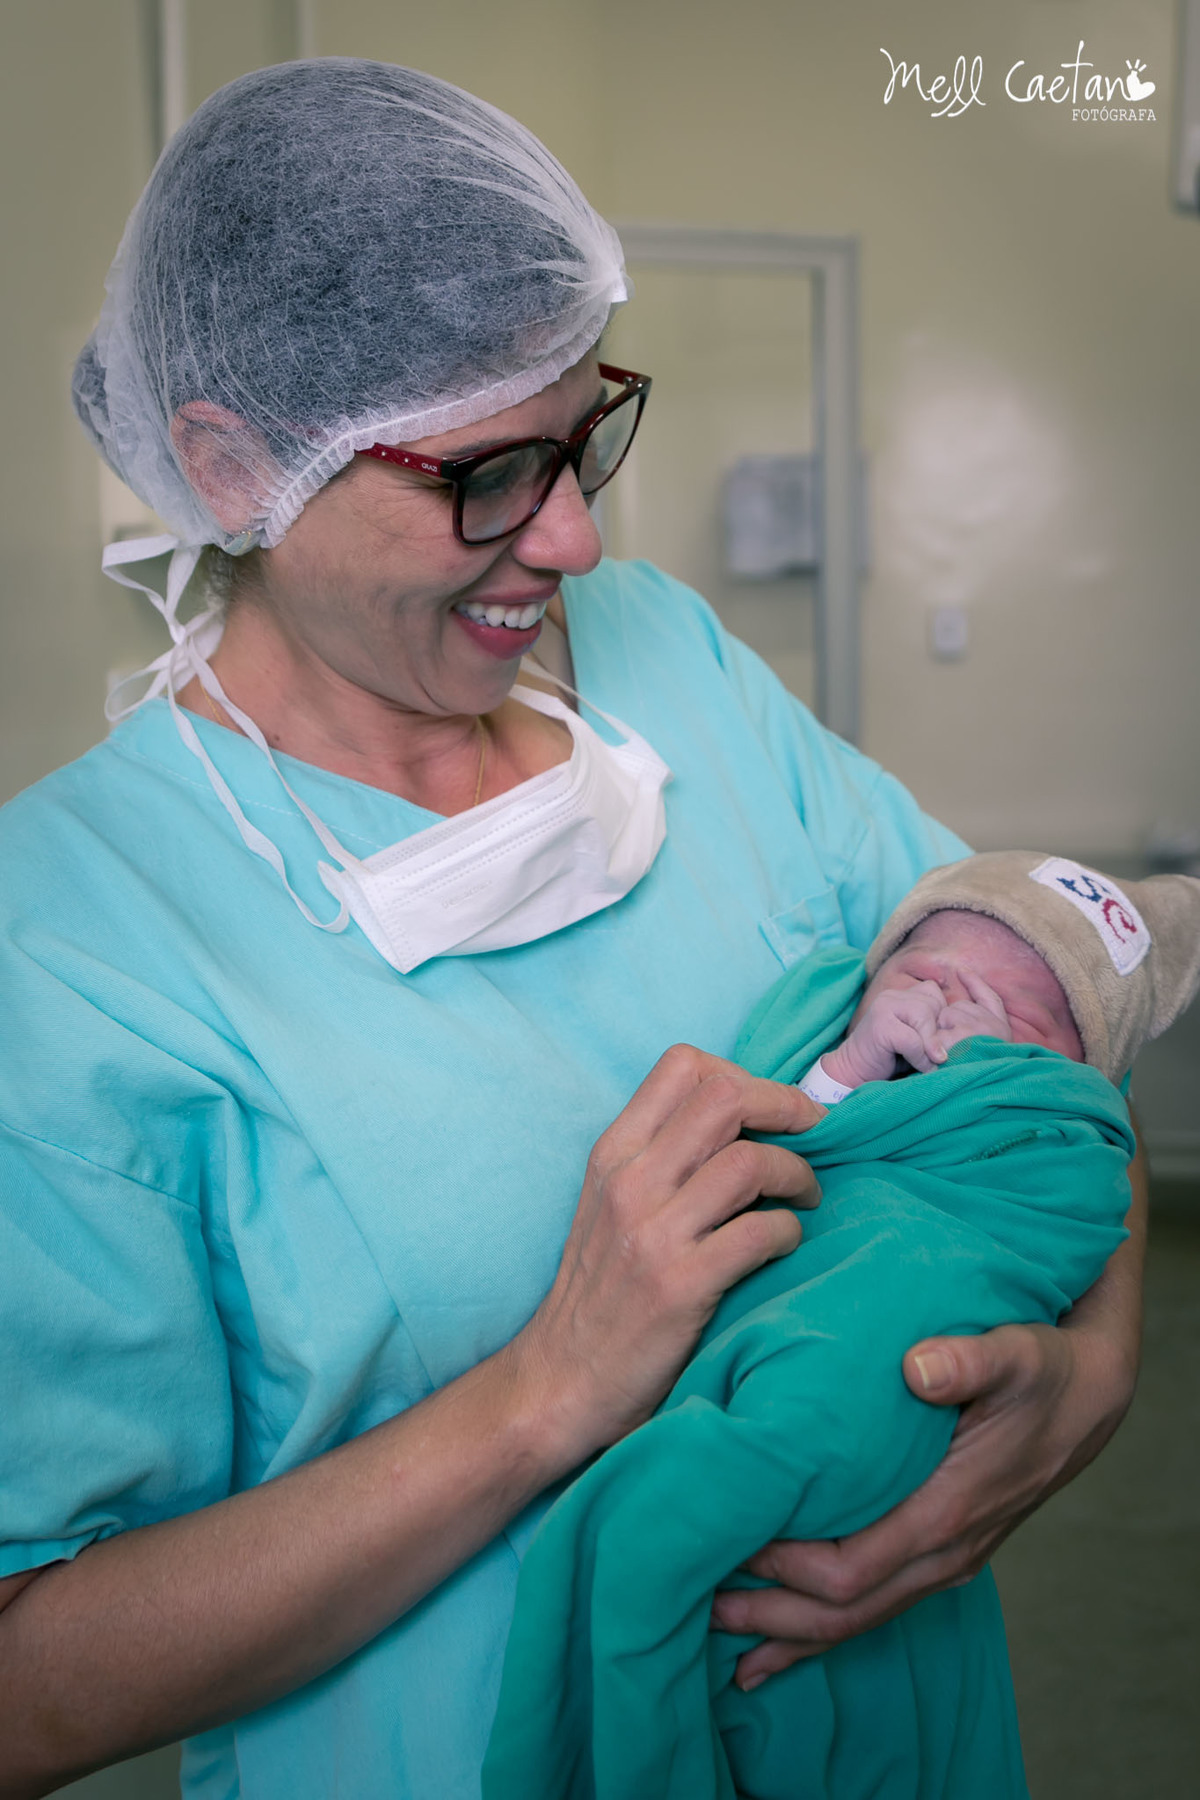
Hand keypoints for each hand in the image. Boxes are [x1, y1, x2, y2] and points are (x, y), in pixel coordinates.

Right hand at [513, 1045, 822, 1466]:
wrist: (559, 1380)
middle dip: (786, 1107)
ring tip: (806, 1196)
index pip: (683, 1065)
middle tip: (814, 1135)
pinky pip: (761, 1232)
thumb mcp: (610, 1203)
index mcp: (614, 1153)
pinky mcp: (679, 1287)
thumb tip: (743, 1119)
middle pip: (725, 1097)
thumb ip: (661, 1157)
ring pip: (750, 1161)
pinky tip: (786, 1244)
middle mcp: (630, 1182)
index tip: (771, 1109)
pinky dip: (791, 1231)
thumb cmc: (599, 1290)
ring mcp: (653, 1234)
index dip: (744, 1074)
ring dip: (798, 1173)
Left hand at [711, 1313, 1136, 1689]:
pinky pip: (875, 1603)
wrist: (1087, 1396)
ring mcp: (943, 1561)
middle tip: (697, 1602)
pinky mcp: (938, 1551)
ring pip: (857, 1620)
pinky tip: (780, 1647)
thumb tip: (919, 1368)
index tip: (728, 1538)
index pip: (848, 1569)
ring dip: (790, 1632)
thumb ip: (968, 1360)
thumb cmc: (1043, 1370)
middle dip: (772, 1617)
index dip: (784, 1566)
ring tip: (721, 1636)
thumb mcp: (1015, 1353)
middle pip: (843, 1614)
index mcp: (946, 1514)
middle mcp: (943, 1553)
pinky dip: (823, 1629)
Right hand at [824, 972, 1010, 1087]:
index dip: (943, 1018)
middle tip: (939, 1056)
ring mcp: (884, 1008)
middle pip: (933, 1004)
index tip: (942, 1043)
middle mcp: (893, 996)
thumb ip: (933, 1028)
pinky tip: (918, 1067)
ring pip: (924, 1017)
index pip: (935, 994)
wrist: (853, 1073)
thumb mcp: (917, 1040)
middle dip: (939, 1033)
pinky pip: (912, 1038)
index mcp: (902, 995)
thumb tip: (965, 1029)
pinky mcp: (880, 1026)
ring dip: (931, 1045)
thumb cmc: (889, 1060)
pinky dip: (920, 1056)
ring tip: (931, 1063)